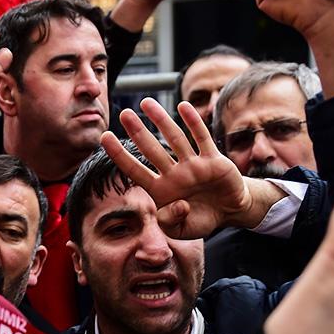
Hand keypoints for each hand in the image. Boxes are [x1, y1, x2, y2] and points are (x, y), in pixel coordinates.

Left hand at [100, 97, 259, 237]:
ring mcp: (193, 164)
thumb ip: (170, 222)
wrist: (229, 212)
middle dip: (137, 132)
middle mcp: (174, 173)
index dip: (119, 155)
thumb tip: (177, 205)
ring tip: (146, 102)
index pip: (135, 170)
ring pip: (174, 139)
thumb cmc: (199, 219)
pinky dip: (193, 122)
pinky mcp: (213, 160)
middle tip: (124, 114)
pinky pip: (201, 138)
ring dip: (161, 120)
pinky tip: (183, 106)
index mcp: (160, 190)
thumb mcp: (180, 231)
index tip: (104, 137)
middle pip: (151, 150)